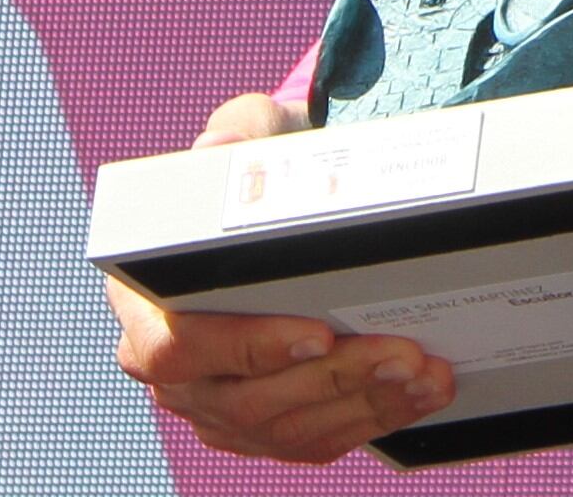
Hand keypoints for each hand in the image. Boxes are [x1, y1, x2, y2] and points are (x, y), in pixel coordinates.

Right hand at [105, 91, 455, 463]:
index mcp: (147, 304)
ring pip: (286, 427)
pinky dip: (373, 418)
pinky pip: (314, 438)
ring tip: (425, 372)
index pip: (180, 349)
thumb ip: (238, 133)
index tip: (319, 333)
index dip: (248, 348)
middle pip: (246, 400)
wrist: (286, 208)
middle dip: (334, 379)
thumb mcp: (251, 134)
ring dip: (364, 403)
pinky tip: (422, 392)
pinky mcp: (263, 427)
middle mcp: (175, 371)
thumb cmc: (261, 170)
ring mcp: (216, 407)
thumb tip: (219, 150)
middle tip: (403, 352)